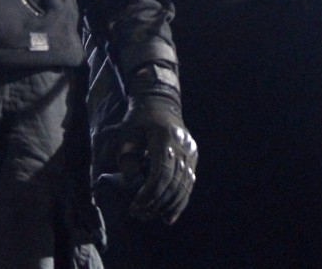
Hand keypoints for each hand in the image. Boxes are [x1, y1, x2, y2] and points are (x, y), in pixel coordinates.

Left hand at [115, 94, 197, 223]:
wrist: (160, 103)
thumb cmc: (139, 120)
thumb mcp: (127, 136)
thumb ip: (128, 160)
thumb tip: (132, 185)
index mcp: (165, 138)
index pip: (161, 173)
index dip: (149, 193)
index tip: (135, 205)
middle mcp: (182, 145)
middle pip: (173, 182)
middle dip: (156, 202)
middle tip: (139, 214)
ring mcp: (191, 151)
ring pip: (184, 186)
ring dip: (168, 205)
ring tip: (151, 217)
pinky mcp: (193, 156)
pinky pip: (189, 183)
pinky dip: (180, 201)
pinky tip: (168, 216)